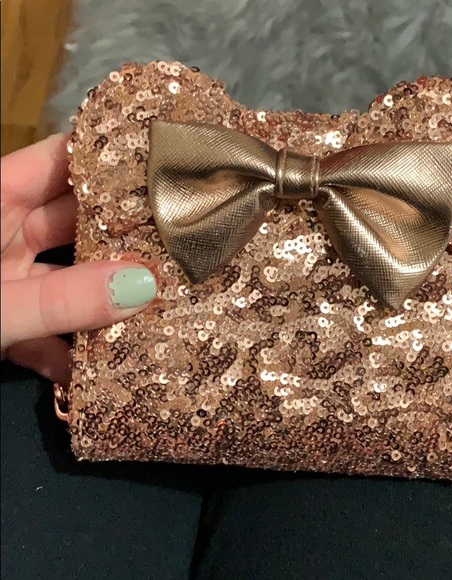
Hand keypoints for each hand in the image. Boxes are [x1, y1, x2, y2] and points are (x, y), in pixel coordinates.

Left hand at [1, 134, 156, 384]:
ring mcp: (5, 279)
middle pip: (80, 221)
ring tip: (164, 304)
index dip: (116, 161)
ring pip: (70, 278)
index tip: (173, 171)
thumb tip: (146, 287)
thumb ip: (60, 299)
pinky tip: (92, 371)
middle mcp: (3, 231)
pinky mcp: (2, 323)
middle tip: (185, 242)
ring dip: (106, 298)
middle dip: (128, 234)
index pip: (64, 161)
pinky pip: (46, 327)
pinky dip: (66, 349)